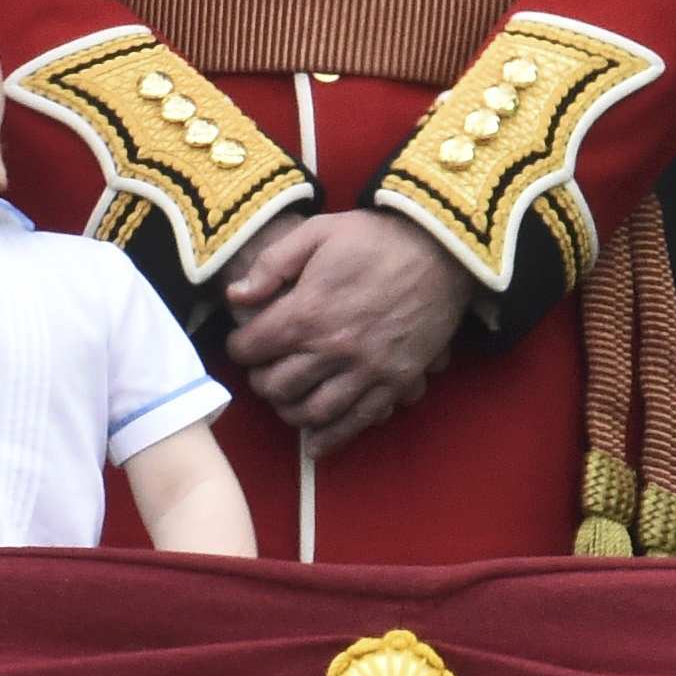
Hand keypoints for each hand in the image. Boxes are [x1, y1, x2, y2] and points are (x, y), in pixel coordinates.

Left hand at [220, 211, 465, 456]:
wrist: (440, 250)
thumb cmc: (376, 238)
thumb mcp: (317, 233)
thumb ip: (272, 265)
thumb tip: (235, 296)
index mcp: (307, 313)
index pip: (252, 348)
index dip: (239, 347)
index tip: (243, 343)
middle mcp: (333, 349)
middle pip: (277, 386)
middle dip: (262, 381)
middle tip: (264, 371)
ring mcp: (366, 370)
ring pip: (313, 411)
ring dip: (290, 412)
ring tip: (286, 400)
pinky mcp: (395, 381)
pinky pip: (358, 421)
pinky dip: (332, 438)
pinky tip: (315, 443)